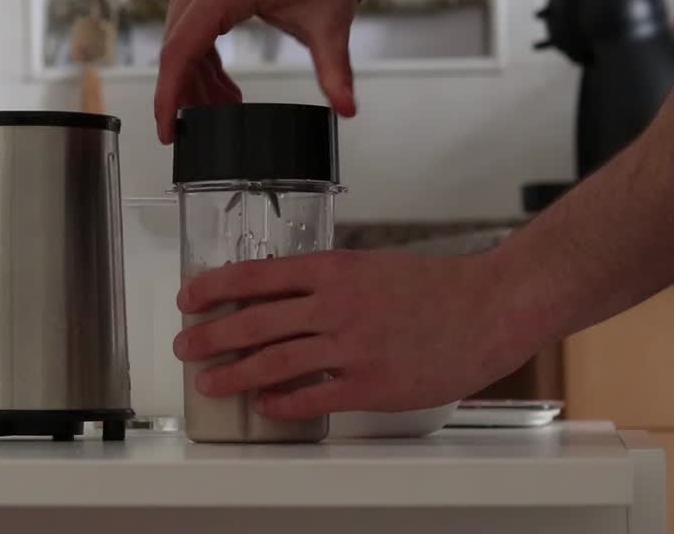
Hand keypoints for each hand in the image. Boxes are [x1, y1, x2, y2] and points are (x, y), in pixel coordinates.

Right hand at [153, 0, 360, 143]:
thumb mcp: (329, 25)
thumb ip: (335, 71)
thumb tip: (346, 109)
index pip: (180, 50)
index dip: (169, 96)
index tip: (167, 131)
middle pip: (176, 48)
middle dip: (188, 93)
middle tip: (208, 125)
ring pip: (179, 39)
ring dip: (195, 77)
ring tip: (224, 104)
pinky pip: (187, 24)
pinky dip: (200, 56)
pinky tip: (219, 82)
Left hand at [172, 249, 548, 419]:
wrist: (488, 309)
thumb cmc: (435, 287)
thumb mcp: (371, 267)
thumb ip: (327, 281)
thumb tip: (281, 297)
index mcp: (334, 270)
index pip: (258, 276)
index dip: (216, 287)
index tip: (189, 297)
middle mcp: (336, 306)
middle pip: (255, 321)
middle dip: (211, 335)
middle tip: (185, 345)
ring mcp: (352, 348)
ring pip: (275, 362)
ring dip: (234, 373)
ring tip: (209, 381)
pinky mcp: (371, 385)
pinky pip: (313, 398)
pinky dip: (282, 402)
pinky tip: (265, 405)